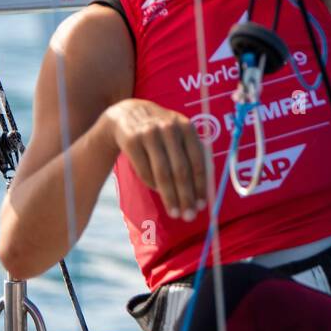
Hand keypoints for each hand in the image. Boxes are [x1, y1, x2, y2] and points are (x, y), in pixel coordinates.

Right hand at [103, 99, 207, 221]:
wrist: (127, 114)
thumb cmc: (161, 132)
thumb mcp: (178, 135)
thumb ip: (191, 156)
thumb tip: (202, 193)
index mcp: (186, 127)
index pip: (198, 160)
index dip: (201, 185)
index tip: (202, 205)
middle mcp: (169, 128)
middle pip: (180, 169)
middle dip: (186, 196)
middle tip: (189, 216)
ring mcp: (149, 134)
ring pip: (162, 172)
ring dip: (170, 196)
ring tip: (175, 213)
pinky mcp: (131, 141)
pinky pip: (144, 171)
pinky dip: (153, 185)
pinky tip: (158, 192)